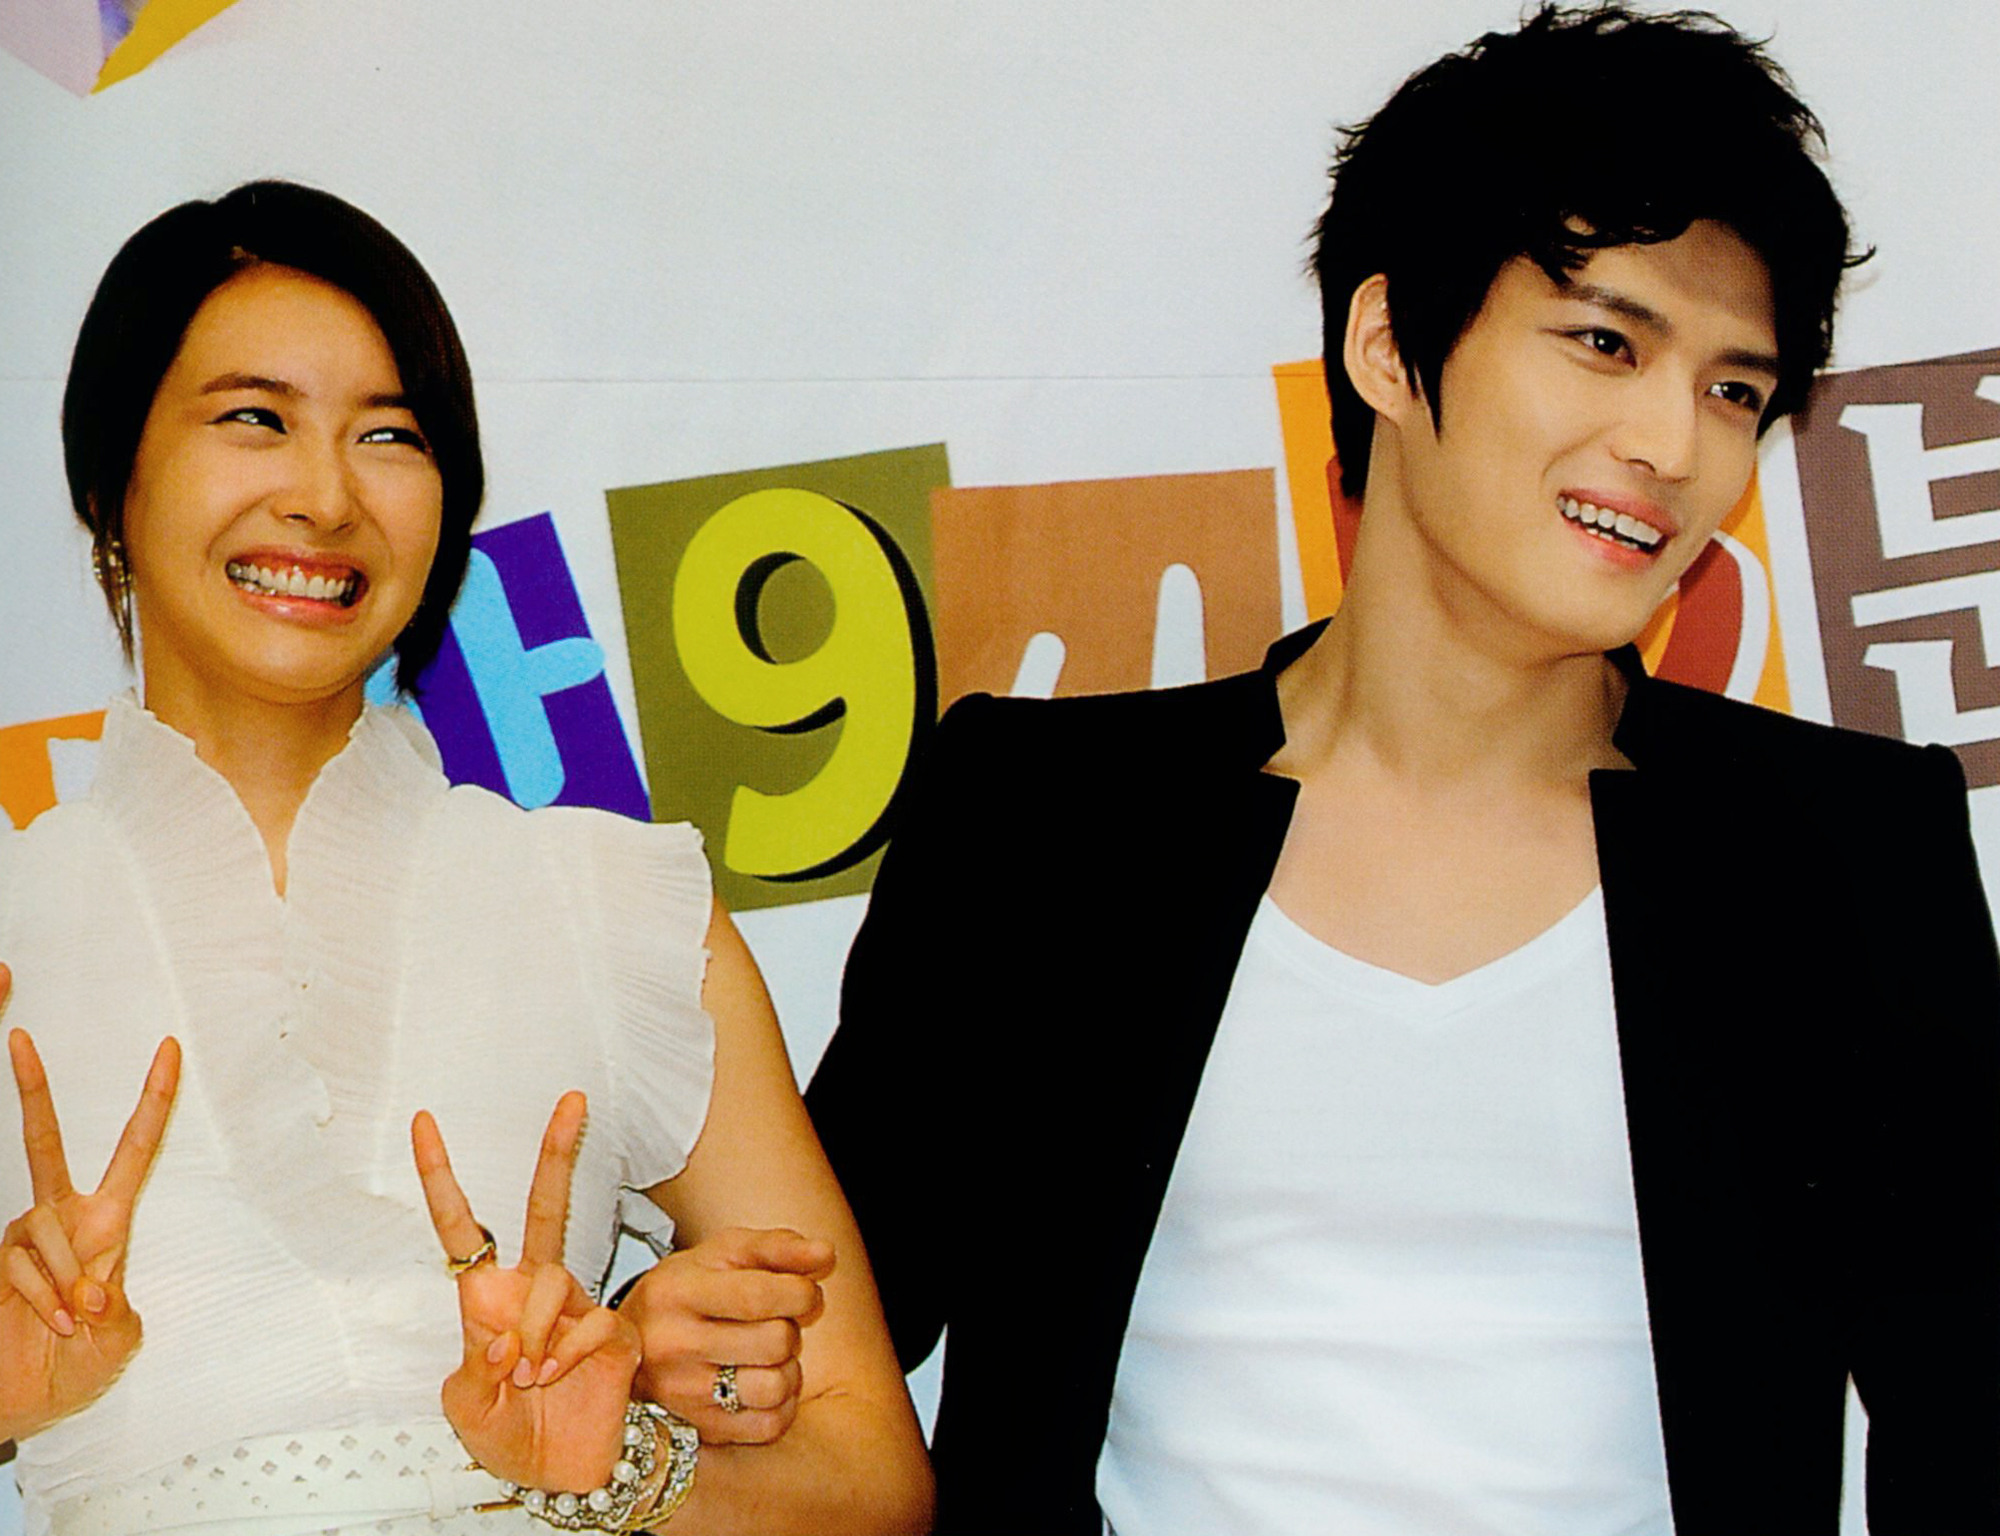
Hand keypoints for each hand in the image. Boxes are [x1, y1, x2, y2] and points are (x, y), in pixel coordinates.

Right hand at [0, 965, 179, 1440]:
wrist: (25, 1403)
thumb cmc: (78, 1364)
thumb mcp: (116, 1341)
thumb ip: (112, 1313)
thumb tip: (93, 1288)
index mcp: (107, 1224)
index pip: (135, 1150)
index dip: (153, 1101)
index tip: (169, 1049)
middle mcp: (62, 1219)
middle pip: (45, 1144)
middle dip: (33, 1091)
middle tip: (23, 1039)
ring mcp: (24, 1238)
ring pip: (42, 1228)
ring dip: (62, 1281)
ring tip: (71, 1322)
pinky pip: (23, 1264)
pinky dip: (40, 1298)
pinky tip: (50, 1323)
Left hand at [412, 1092, 640, 1493]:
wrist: (566, 1475)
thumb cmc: (513, 1437)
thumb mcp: (467, 1410)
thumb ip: (474, 1371)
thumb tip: (506, 1343)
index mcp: (487, 1301)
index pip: (462, 1228)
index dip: (441, 1176)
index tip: (424, 1124)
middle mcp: (533, 1292)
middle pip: (546, 1207)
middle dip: (557, 1151)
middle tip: (571, 1100)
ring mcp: (576, 1309)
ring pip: (553, 1281)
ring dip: (533, 1332)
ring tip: (529, 1376)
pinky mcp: (613, 1332)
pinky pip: (589, 1324)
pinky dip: (566, 1355)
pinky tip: (558, 1379)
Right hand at [622, 1226, 832, 1443]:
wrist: (627, 1346)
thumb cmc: (688, 1290)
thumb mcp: (724, 1253)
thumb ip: (777, 1247)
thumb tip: (827, 1253)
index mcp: (676, 1292)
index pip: (759, 1295)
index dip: (801, 1293)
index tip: (805, 1292)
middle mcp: (671, 1346)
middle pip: (774, 1341)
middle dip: (790, 1328)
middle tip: (776, 1323)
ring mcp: (680, 1394)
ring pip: (774, 1387)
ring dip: (789, 1369)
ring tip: (769, 1355)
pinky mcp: (696, 1430)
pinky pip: (768, 1425)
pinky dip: (781, 1405)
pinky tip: (763, 1383)